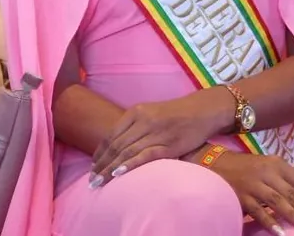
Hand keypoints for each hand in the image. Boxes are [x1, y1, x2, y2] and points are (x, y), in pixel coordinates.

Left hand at [90, 90, 222, 184]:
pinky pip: (145, 155)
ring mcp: (155, 132)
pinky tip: (119, 174)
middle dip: (101, 164)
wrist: (202, 111)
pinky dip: (130, 165)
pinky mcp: (168, 145)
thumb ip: (134, 127)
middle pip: (116, 145)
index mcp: (135, 112)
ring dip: (110, 169)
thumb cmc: (175, 114)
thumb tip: (117, 146)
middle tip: (92, 180)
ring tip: (100, 182)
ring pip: (127, 152)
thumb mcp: (150, 113)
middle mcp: (142, 121)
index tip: (92, 167)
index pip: (111, 135)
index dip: (100, 153)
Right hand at [199, 152, 293, 233]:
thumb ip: (288, 182)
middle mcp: (268, 172)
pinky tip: (281, 233)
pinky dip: (270, 222)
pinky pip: (258, 211)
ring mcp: (254, 184)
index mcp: (278, 164)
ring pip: (279, 201)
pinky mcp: (241, 196)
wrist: (214, 163)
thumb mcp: (269, 168)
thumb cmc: (247, 169)